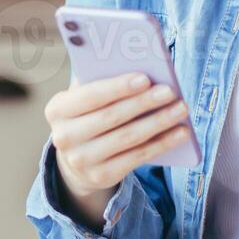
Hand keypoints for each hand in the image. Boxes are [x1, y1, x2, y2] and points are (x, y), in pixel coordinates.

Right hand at [44, 73, 192, 199]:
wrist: (77, 158)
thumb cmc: (87, 114)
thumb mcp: (84, 97)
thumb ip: (99, 79)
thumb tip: (135, 62)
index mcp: (57, 109)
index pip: (90, 96)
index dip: (118, 87)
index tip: (145, 78)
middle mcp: (64, 137)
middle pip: (111, 117)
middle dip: (143, 103)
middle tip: (169, 91)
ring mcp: (81, 160)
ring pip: (128, 138)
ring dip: (158, 122)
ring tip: (180, 109)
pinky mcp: (101, 177)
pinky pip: (137, 157)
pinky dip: (162, 144)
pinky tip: (180, 132)